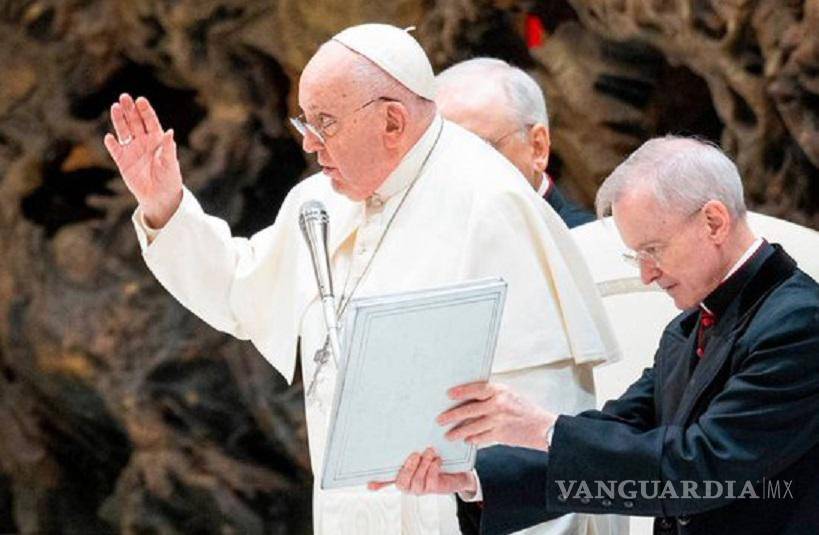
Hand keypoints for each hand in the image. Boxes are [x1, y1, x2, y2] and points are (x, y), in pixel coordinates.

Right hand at [103, 93, 181, 227]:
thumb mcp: (170, 163)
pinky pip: (115, 150)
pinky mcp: (122, 161)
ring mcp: (132, 150)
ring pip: (124, 131)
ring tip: (115, 107)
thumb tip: (169, 131)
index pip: (150, 121)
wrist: (160, 197)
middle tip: (124, 97)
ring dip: (119, 120)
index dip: (145, 110)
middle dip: (130, 109)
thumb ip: (168, 147)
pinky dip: (112, 143)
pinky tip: (109, 137)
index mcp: (157, 140)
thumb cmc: (169, 178)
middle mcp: (143, 141)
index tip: (140, 100)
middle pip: (135, 122)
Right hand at [368, 448, 475, 494]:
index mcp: (403, 476)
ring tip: (430, 451)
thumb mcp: (420, 455)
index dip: (378, 483)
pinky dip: (434, 468)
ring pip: (416, 482)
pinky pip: (430, 481)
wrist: (459, 470)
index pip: (386, 481)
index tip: (369, 483)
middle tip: (416, 453)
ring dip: (423, 465)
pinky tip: (438, 459)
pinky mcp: (435, 489)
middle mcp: (409, 485)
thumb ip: (407, 449)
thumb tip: (392, 437)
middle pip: (401, 483)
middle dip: (408, 468)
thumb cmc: (434, 460)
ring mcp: (421, 489)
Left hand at [438, 382, 555, 451]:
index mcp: (500, 390)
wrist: (543, 427)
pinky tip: (466, 440)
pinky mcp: (500, 434)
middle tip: (440, 419)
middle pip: (469, 409)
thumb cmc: (525, 409)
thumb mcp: (509, 395)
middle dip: (452, 415)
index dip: (461, 391)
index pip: (476, 388)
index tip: (449, 394)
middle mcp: (498, 404)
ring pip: (472, 426)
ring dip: (458, 431)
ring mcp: (499, 420)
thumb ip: (491, 395)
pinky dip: (472, 439)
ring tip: (448, 435)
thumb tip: (468, 397)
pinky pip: (481, 437)